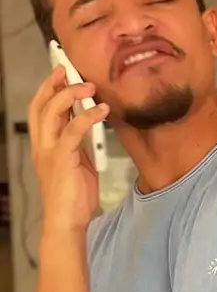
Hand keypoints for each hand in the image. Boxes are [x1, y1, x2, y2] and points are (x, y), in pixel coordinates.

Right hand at [28, 65, 108, 233]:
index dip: (48, 89)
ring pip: (52, 112)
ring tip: (90, 86)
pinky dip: (88, 116)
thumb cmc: (73, 197)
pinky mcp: (62, 159)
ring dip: (71, 94)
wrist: (67, 222)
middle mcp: (42, 146)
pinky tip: (102, 110)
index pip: (40, 110)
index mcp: (44, 146)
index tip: (60, 73)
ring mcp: (50, 152)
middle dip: (53, 84)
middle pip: (40, 105)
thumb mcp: (77, 162)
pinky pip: (73, 130)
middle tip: (68, 69)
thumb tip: (87, 122)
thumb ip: (78, 143)